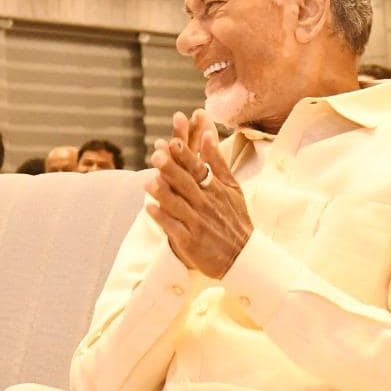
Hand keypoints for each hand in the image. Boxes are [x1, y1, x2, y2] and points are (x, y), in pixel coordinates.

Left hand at [146, 109, 252, 278]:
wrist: (241, 256)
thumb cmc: (234, 218)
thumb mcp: (232, 188)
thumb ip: (218, 162)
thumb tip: (208, 135)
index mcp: (215, 189)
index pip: (198, 169)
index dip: (185, 156)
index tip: (173, 142)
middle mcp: (206, 204)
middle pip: (186, 184)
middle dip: (171, 169)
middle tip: (156, 155)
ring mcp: (198, 223)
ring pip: (178, 205)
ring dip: (163, 193)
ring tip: (148, 181)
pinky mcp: (190, 241)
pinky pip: (174, 228)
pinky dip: (162, 218)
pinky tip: (149, 208)